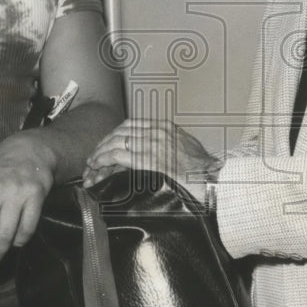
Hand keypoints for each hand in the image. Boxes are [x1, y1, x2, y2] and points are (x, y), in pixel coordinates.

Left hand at [82, 118, 212, 201]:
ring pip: (114, 142)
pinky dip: (102, 159)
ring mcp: (151, 144)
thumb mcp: (186, 150)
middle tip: (94, 156)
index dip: (114, 135)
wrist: (213, 180)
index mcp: (165, 128)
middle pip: (119, 132)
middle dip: (104, 143)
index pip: (130, 125)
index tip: (106, 145)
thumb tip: (156, 154)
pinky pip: (116, 155)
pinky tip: (96, 165)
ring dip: (99, 152)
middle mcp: (156, 132)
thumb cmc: (204, 172)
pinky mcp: (147, 160)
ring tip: (92, 163)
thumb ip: (169, 147)